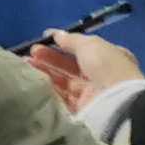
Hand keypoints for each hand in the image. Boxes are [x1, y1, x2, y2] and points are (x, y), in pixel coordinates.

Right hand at [24, 30, 144, 112]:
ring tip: (26, 63)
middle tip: (31, 52)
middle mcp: (100, 75)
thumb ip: (71, 40)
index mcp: (108, 57)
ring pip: (64, 81)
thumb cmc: (107, 66)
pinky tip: (35, 80)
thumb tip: (55, 34)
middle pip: (70, 65)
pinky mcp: (82, 110)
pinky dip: (49, 88)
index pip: (83, 49)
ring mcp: (91, 94)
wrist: (118, 103)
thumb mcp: (90, 44)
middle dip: (50, 57)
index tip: (45, 39)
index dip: (64, 44)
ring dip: (46, 71)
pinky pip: (63, 97)